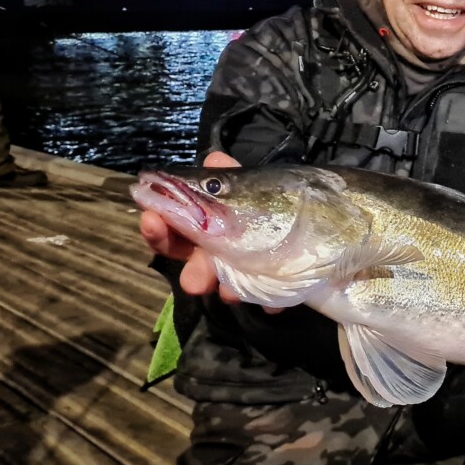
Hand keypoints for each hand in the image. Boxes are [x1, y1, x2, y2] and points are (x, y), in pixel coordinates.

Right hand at [140, 151, 278, 307]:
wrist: (312, 217)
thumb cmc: (268, 199)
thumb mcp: (247, 187)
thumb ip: (228, 178)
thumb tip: (214, 158)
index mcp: (204, 224)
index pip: (171, 229)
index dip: (158, 228)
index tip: (151, 220)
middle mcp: (218, 250)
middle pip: (195, 266)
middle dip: (194, 275)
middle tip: (194, 284)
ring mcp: (243, 270)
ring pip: (229, 285)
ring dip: (229, 290)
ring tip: (232, 294)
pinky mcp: (270, 285)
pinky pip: (268, 297)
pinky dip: (270, 302)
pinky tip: (274, 306)